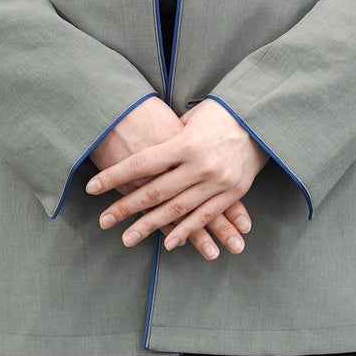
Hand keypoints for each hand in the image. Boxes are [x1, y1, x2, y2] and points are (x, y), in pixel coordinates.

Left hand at [87, 97, 267, 256]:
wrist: (262, 118)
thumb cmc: (221, 113)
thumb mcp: (190, 119)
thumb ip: (168, 138)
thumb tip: (141, 149)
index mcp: (184, 143)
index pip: (141, 164)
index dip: (114, 176)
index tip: (92, 188)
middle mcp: (198, 165)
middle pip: (154, 191)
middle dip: (126, 207)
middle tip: (104, 221)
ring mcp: (216, 182)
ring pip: (176, 209)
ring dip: (149, 226)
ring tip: (127, 238)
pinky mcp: (231, 193)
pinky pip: (204, 216)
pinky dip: (185, 231)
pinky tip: (166, 242)